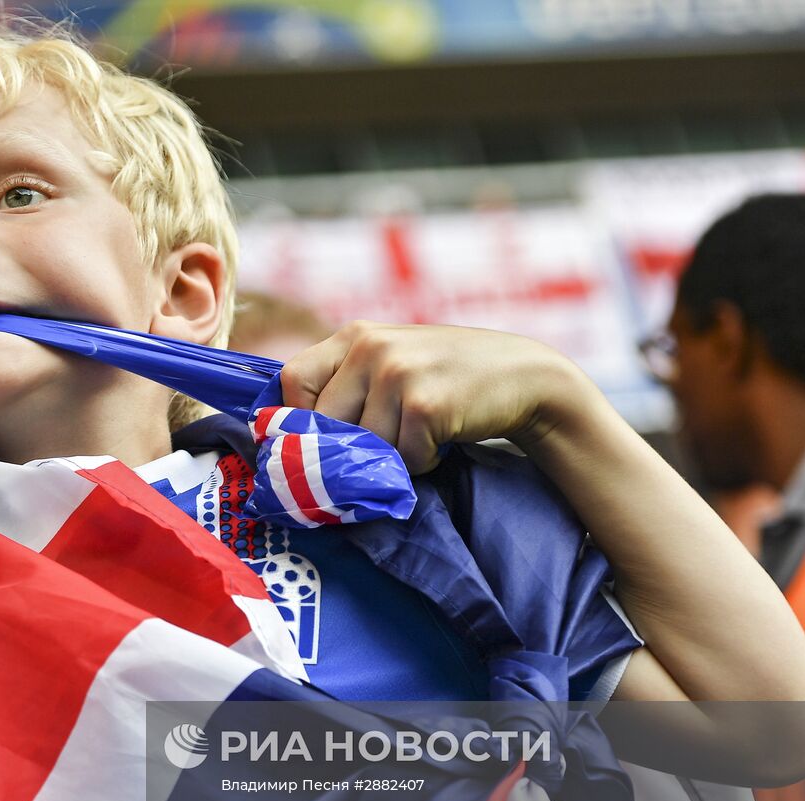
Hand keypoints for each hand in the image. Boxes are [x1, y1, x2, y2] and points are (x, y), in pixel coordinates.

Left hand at [278, 322, 588, 473]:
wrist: (523, 376)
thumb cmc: (445, 379)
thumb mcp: (388, 363)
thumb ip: (344, 386)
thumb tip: (282, 440)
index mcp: (353, 336)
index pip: (291, 381)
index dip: (299, 419)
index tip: (322, 440)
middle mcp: (369, 347)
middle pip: (323, 425)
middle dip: (349, 449)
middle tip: (384, 445)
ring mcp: (397, 373)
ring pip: (363, 448)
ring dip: (391, 456)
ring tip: (421, 432)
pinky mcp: (424, 405)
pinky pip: (402, 459)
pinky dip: (423, 461)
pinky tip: (443, 437)